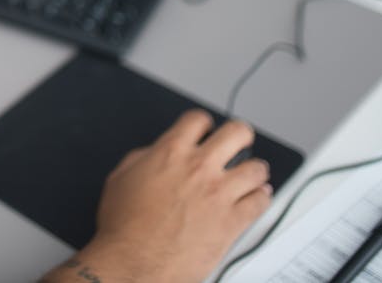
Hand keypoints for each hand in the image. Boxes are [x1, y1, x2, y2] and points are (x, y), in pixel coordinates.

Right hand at [44, 110, 272, 282]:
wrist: (135, 262)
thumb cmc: (125, 226)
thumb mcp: (120, 178)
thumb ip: (143, 159)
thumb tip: (154, 154)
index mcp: (170, 152)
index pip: (198, 120)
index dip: (204, 123)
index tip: (206, 128)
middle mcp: (199, 168)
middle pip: (237, 133)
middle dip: (240, 135)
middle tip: (239, 142)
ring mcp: (219, 194)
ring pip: (256, 168)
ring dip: (255, 170)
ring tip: (252, 174)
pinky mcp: (232, 221)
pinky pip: (260, 202)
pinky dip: (262, 198)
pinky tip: (257, 198)